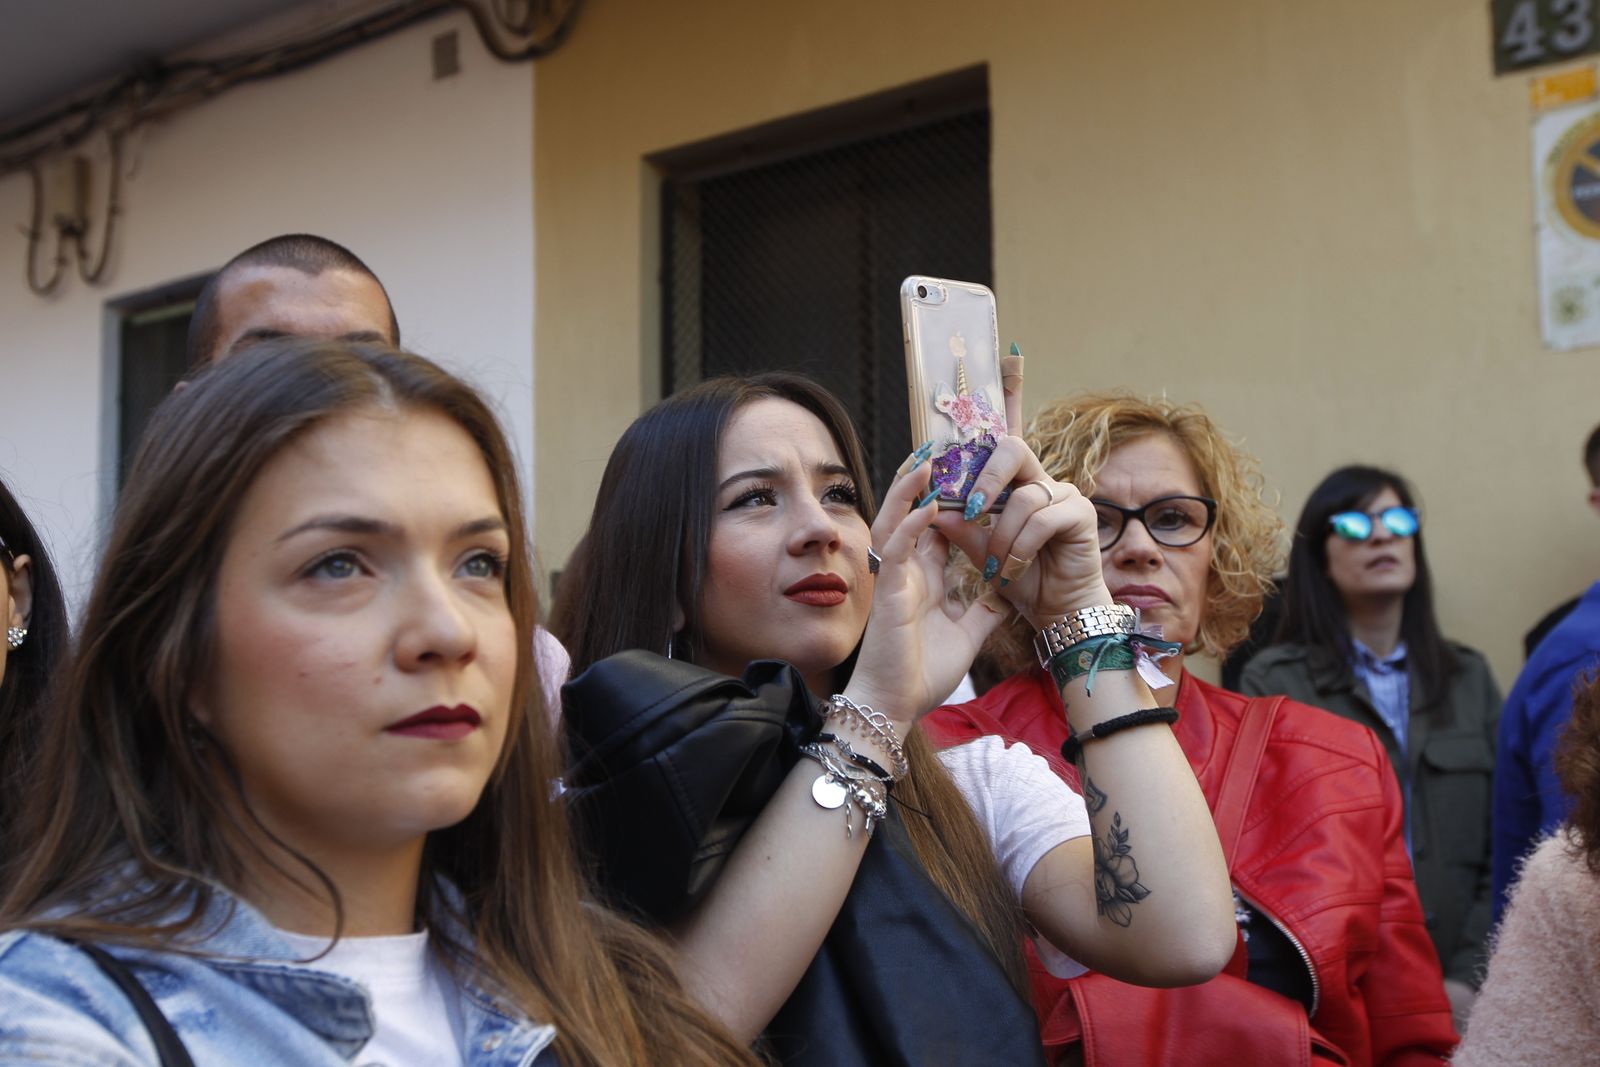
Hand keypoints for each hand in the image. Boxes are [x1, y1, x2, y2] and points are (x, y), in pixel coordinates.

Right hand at [844, 454, 1010, 730]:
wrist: (896, 706)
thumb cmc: (922, 673)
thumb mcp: (967, 635)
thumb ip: (984, 612)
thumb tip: (1007, 595)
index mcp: (922, 579)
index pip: (933, 528)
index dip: (947, 501)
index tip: (967, 476)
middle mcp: (905, 572)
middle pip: (909, 514)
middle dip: (921, 482)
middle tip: (941, 452)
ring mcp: (894, 579)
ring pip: (895, 522)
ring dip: (910, 492)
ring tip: (928, 463)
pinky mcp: (887, 593)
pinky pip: (897, 551)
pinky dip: (911, 526)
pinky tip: (928, 507)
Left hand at [940, 438, 1111, 628]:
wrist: (1055, 609)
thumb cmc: (1020, 578)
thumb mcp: (983, 554)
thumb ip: (963, 531)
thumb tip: (936, 512)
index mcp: (1017, 484)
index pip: (994, 453)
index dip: (970, 463)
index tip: (946, 490)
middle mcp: (1042, 483)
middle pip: (1013, 450)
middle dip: (987, 479)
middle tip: (971, 511)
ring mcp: (1065, 495)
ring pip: (1023, 499)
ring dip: (1003, 537)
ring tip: (994, 565)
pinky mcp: (1082, 513)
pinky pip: (1043, 520)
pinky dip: (1022, 547)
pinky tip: (1014, 569)